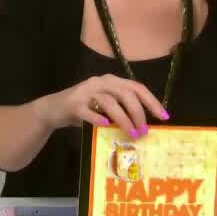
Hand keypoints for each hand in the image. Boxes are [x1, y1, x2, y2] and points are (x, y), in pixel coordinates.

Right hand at [40, 74, 168, 140]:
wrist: (52, 110)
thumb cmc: (84, 110)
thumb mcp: (105, 107)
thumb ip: (121, 110)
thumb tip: (144, 127)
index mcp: (111, 81)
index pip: (136, 87)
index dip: (152, 101)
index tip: (164, 117)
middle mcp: (100, 82)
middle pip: (125, 94)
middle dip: (138, 113)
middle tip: (144, 131)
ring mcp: (86, 92)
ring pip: (110, 102)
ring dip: (123, 119)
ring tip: (131, 134)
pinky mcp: (73, 104)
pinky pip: (88, 111)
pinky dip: (98, 118)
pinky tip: (105, 126)